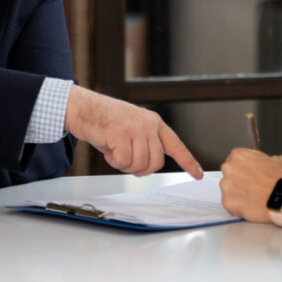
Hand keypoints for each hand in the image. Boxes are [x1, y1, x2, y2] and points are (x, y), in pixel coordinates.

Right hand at [65, 85, 202, 178]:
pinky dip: (114, 161)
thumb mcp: (132, 128)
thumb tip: (150, 164)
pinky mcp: (120, 133)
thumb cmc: (105, 121)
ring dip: (124, 164)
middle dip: (140, 168)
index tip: (198, 174)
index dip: (188, 162)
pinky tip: (108, 148)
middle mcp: (148, 124)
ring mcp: (135, 128)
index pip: (176, 145)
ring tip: (114, 149)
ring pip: (139, 164)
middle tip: (125, 159)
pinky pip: (123, 162)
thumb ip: (146, 142)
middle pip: (155, 163)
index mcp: (154, 122)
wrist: (83, 107)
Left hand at [220, 148, 281, 222]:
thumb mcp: (281, 160)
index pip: (235, 160)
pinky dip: (238, 206)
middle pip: (230, 174)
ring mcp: (226, 186)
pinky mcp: (227, 202)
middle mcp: (228, 168)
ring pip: (228, 189)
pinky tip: (250, 206)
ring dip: (237, 193)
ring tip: (252, 198)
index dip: (245, 168)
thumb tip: (272, 161)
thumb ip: (271, 158)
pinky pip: (230, 204)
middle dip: (238, 180)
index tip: (252, 174)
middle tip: (252, 187)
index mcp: (238, 155)